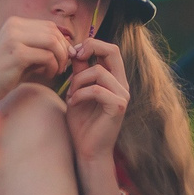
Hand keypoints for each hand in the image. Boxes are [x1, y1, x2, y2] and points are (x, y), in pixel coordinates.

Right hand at [0, 16, 73, 103]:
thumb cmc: (3, 72)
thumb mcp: (22, 54)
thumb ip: (41, 47)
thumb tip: (69, 48)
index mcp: (15, 23)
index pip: (49, 26)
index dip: (62, 41)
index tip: (65, 56)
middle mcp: (14, 26)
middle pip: (53, 32)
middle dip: (64, 50)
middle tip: (63, 66)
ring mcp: (14, 39)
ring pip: (52, 42)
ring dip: (60, 58)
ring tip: (55, 71)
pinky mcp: (17, 54)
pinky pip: (46, 56)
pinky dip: (52, 67)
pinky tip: (47, 75)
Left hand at [64, 38, 128, 167]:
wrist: (87, 150)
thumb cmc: (82, 123)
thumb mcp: (77, 91)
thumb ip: (79, 72)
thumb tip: (74, 50)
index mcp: (114, 79)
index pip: (110, 49)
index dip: (91, 44)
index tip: (74, 53)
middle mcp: (122, 84)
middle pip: (113, 51)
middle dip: (90, 48)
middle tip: (74, 58)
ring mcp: (122, 95)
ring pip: (99, 72)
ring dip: (78, 81)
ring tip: (70, 95)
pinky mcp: (118, 107)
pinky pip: (97, 90)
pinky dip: (80, 95)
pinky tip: (73, 104)